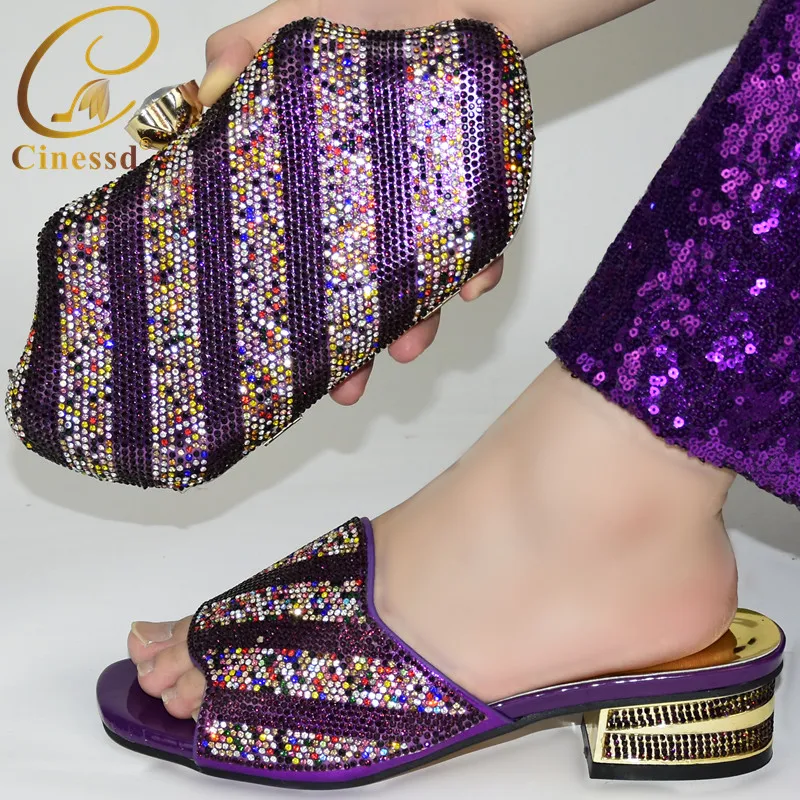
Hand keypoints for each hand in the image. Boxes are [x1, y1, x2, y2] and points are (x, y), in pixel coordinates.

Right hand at [198, 0, 505, 404]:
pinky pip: (479, 249)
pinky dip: (477, 271)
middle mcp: (365, 214)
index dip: (286, 312)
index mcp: (317, 191)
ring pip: (415, 288)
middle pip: (353, 297)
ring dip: (413, 325)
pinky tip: (472, 285)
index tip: (276, 356)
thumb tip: (198, 103)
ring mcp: (417, 215)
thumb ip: (238, 55)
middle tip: (345, 388)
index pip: (293, 262)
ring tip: (407, 346)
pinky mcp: (471, 203)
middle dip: (350, 350)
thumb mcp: (291, 28)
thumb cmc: (374, 13)